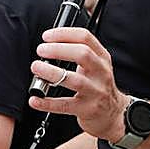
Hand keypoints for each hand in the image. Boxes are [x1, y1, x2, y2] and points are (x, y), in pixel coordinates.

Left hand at [27, 27, 128, 141]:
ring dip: (52, 73)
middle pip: (82, 54)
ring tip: (37, 68)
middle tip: (41, 50)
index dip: (64, 34)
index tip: (47, 36)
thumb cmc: (98, 87)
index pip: (85, 38)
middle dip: (58, 50)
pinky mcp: (87, 109)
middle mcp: (101, 73)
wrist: (113, 114)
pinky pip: (65, 105)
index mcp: (102, 58)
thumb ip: (78, 54)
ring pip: (74, 80)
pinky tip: (35, 99)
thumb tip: (49, 46)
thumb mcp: (96, 66)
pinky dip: (47, 102)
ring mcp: (96, 92)